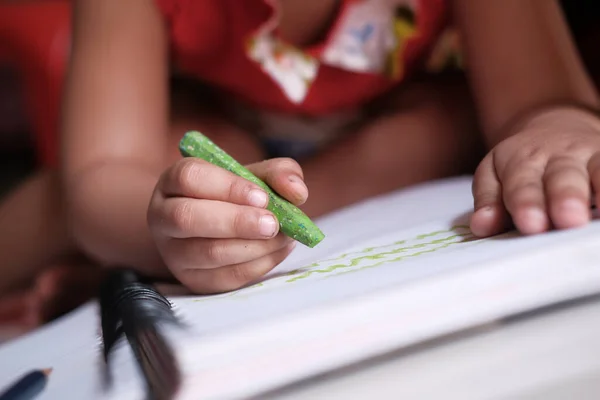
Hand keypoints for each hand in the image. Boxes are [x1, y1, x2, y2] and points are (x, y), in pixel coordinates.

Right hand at [147, 158, 307, 292]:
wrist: (214, 229)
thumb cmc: (235, 197)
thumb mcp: (255, 176)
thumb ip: (278, 174)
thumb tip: (297, 192)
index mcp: (174, 181)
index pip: (190, 177)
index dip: (228, 187)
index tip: (262, 197)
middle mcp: (163, 216)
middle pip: (188, 218)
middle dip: (236, 222)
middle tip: (272, 224)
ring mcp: (174, 252)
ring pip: (207, 252)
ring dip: (253, 246)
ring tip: (284, 237)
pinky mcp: (192, 280)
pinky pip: (224, 278)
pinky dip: (258, 265)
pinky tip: (278, 250)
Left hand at [470, 106, 599, 236]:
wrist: (554, 127)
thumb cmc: (520, 164)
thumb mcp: (494, 175)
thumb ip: (489, 201)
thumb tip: (482, 226)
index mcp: (521, 161)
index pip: (522, 183)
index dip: (526, 203)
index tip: (530, 224)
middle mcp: (559, 156)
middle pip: (562, 176)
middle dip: (565, 197)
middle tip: (567, 220)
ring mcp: (591, 154)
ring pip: (598, 169)